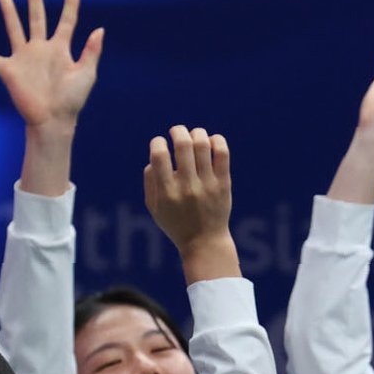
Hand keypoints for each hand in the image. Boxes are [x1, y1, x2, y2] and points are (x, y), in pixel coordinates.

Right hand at [0, 0, 103, 130]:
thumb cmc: (72, 101)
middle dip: (35, 0)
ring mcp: (24, 58)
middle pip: (38, 18)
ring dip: (9, 12)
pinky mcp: (9, 71)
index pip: (67, 22)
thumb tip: (99, 29)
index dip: (71, 6)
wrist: (53, 121)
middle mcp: (41, 49)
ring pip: (15, 29)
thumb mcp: (86, 74)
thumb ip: (91, 52)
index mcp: (60, 49)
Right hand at [145, 126, 237, 282]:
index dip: (157, 142)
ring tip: (193, 135)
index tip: (159, 144)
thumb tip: (154, 157)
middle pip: (183, 144)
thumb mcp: (155, 208)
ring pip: (203, 144)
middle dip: (177, 130)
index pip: (159, 155)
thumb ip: (150, 181)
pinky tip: (210, 142)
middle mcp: (187, 186)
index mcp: (167, 192)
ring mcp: (207, 184)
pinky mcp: (223, 183)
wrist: (205, 242)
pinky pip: (222, 153)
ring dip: (196, 133)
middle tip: (176, 132)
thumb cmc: (176, 223)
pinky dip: (216, 140)